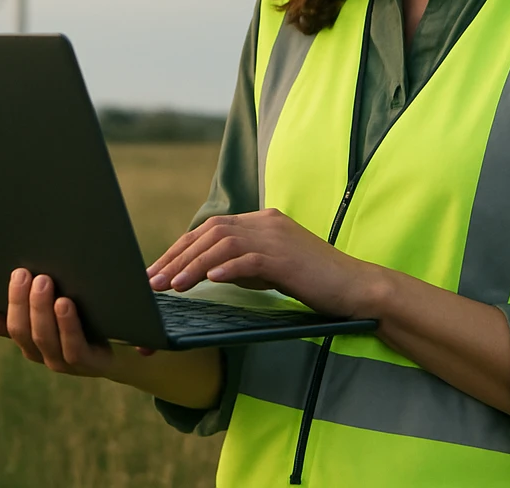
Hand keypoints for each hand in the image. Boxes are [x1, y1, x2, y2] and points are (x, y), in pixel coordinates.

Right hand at [0, 268, 114, 376]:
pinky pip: (74, 348)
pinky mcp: (92, 364)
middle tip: (24, 272)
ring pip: (46, 339)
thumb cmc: (81, 326)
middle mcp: (45, 354)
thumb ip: (11, 315)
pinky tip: (65, 304)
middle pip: (25, 331)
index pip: (9, 324)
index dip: (6, 302)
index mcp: (31, 342)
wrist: (127, 351)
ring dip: (42, 310)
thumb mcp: (47, 318)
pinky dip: (67, 326)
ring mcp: (67, 362)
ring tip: (44, 282)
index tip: (7, 275)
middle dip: (22, 301)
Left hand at [146, 209, 388, 317]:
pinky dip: (228, 267)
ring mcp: (278, 237)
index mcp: (262, 221)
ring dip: (193, 265)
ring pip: (224, 243)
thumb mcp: (271, 268)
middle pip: (210, 232)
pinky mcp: (288, 256)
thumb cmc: (314, 282)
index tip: (157, 272)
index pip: (210, 229)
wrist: (357, 288)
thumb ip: (242, 262)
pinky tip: (211, 280)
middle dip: (177, 257)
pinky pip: (251, 258)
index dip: (180, 250)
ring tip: (173, 287)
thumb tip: (204, 272)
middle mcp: (266, 222)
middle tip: (152, 282)